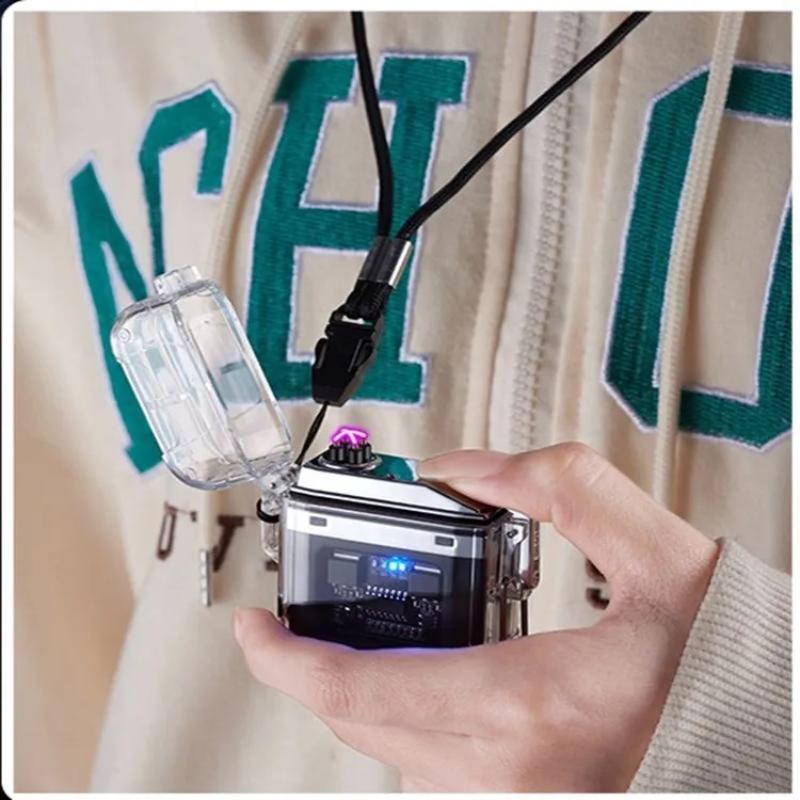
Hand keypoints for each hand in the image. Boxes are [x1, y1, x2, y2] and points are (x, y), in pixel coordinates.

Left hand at [234, 443, 717, 790]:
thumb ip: (559, 487)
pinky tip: (417, 681)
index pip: (361, 693)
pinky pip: (432, 772)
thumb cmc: (723, 664)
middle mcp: (507, 773)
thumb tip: (464, 471)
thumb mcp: (658, 551)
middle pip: (360, 726)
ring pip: (391, 755)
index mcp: (528, 705)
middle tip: (300, 621)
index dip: (286, 659)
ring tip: (354, 643)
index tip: (253, 625)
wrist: (770, 742)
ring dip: (361, 697)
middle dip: (316, 669)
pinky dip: (404, 722)